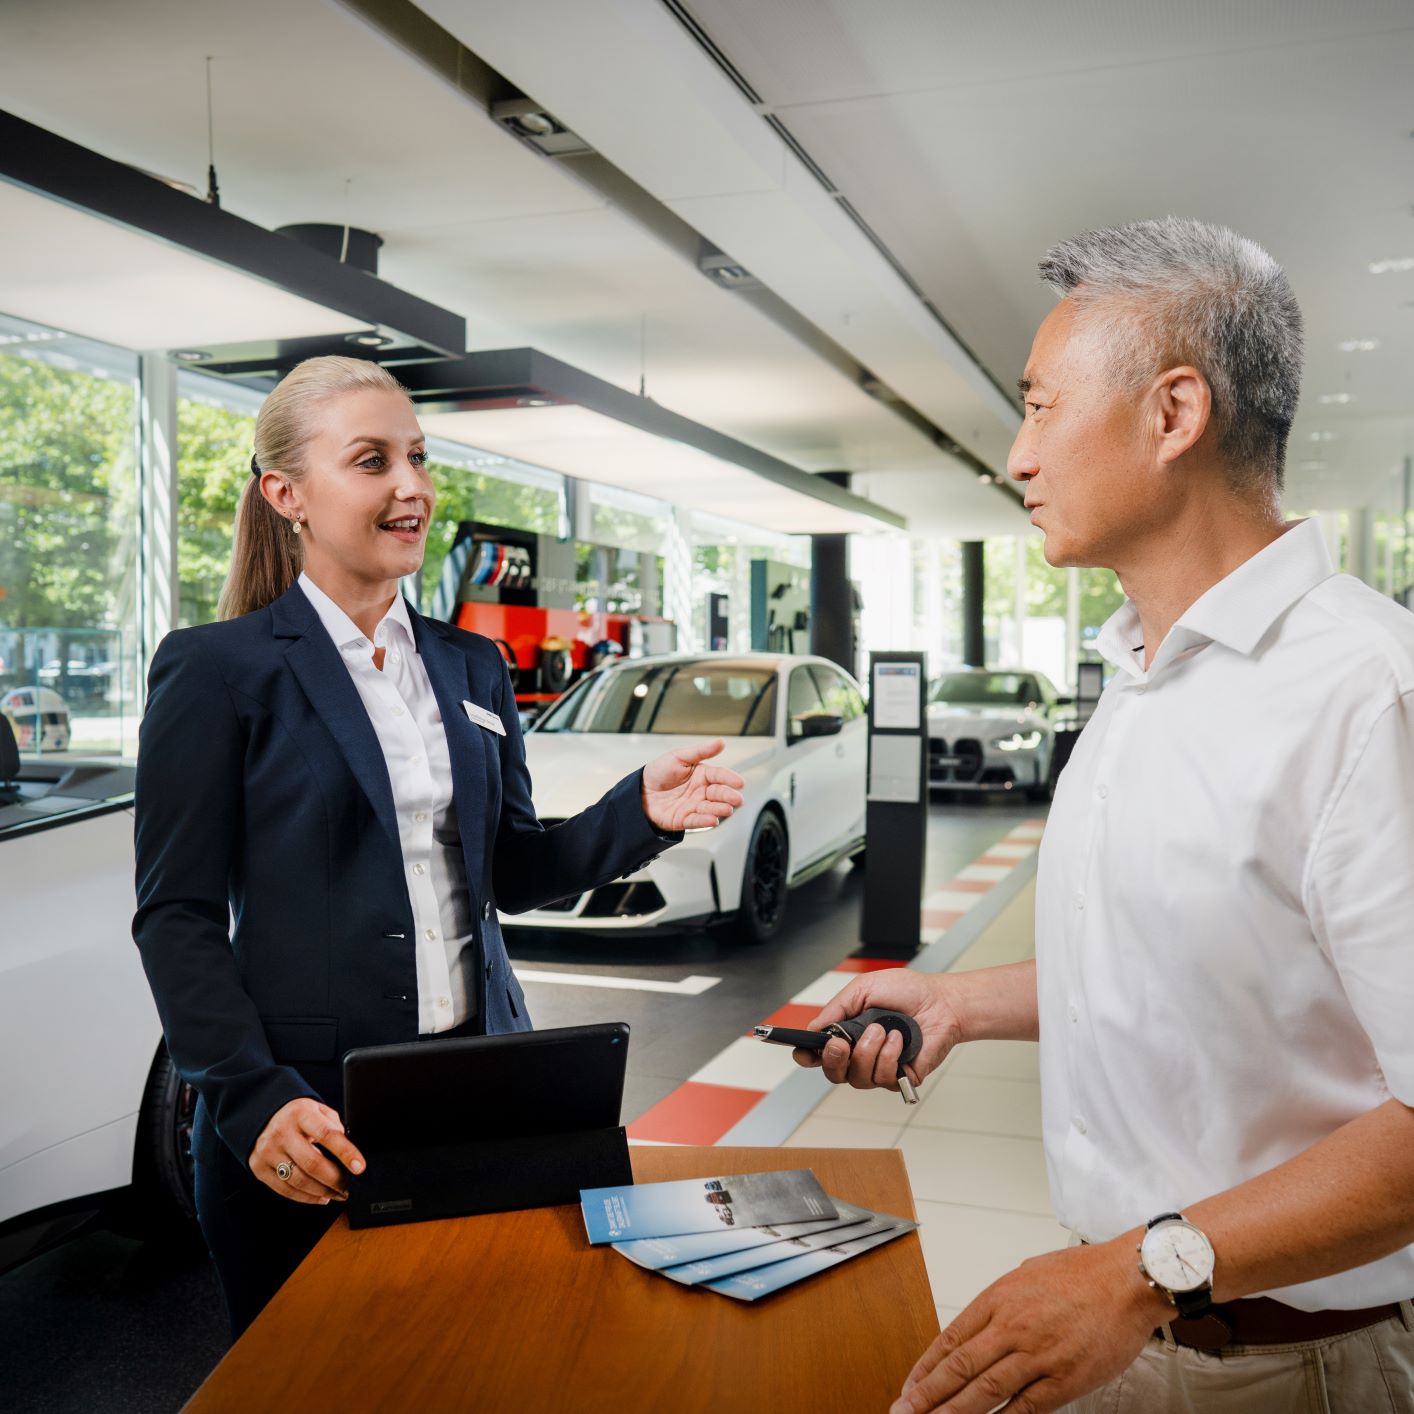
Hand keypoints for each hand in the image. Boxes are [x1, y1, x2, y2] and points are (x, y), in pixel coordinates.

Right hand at [248, 1098, 366, 1204]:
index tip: (359, 1167)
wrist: (262, 1115)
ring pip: (299, 1180)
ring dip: (322, 1192)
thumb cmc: (298, 1115)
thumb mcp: (317, 1109)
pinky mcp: (259, 1168)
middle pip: (313, 1163)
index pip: (327, 1135)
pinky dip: (305, 1197)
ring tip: (337, 1194)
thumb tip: (348, 1151)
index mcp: (301, 1114)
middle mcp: (282, 1132)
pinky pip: (285, 1189)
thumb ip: (333, 1126)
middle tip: (348, 1188)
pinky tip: (320, 1197)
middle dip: (335, 1180)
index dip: (346, 1152)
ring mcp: (269, 1152)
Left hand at [640, 737, 744, 831]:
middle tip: (737, 799)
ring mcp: (693, 805)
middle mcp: (701, 791)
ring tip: (726, 809)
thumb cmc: (658, 772)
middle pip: (719, 793)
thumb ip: (701, 751)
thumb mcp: (678, 756)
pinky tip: (712, 819)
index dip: (729, 779)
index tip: (739, 782)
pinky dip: (704, 821)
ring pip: (710, 808)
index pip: (719, 775)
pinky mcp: (684, 819)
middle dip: (729, 796)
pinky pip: (696, 821)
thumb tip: (721, 742)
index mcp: (702, 774)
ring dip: (720, 809)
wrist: (638, 791)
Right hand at [792, 970, 961, 1093]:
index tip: (804, 1053)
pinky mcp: (901, 1078)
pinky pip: (883, 1079)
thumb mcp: (863, 989)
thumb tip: (813, 1028)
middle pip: (833, 1073)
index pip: (819, 1053)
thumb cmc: (906, 991)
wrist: (940, 1001)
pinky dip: (889, 1056)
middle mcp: (861, 1053)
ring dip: (867, 1052)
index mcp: (848, 1032)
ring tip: (882, 1030)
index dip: (807, 1057)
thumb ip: (836, 1010)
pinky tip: (898, 1039)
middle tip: (841, 1044)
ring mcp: (880, 1067)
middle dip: (833, 1060)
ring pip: (857, 1078)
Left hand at [891, 1239, 1163, 1413]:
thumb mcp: (1028, 1273)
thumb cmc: (1083, 1273)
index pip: (950, 1339)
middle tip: (903, 1413)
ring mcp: (1037, 1355)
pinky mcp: (1064, 1379)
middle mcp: (1011, 1327)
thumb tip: (985, 1320)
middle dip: (927, 1395)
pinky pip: (1026, 1408)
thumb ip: (1004, 1301)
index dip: (926, 1368)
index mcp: (999, 1299)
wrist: (1128, 1279)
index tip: (909, 1387)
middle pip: (959, 1368)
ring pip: (984, 1391)